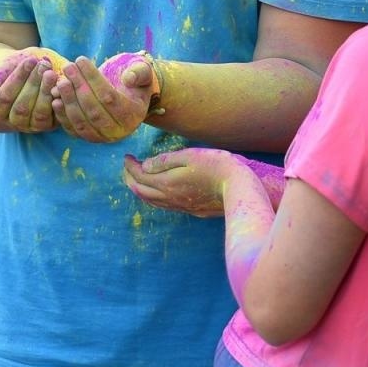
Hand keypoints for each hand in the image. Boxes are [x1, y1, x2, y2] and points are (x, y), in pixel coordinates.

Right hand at [0, 48, 66, 132]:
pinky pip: (54, 117)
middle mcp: (14, 121)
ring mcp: (32, 125)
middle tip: (44, 65)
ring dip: (46, 92)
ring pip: (38, 113)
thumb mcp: (6, 69)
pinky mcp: (50, 125)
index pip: (5, 96)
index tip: (30, 60)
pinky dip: (58, 101)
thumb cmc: (17, 68)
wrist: (32, 72)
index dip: (18, 78)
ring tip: (52, 73)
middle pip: (21, 106)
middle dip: (34, 84)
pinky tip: (62, 85)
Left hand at [51, 55, 152, 142]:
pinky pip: (73, 130)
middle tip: (67, 67)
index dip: (93, 78)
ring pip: (82, 122)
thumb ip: (139, 73)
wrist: (126, 99)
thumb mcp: (143, 73)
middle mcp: (118, 131)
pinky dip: (62, 116)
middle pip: (94, 111)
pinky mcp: (87, 138)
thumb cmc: (134, 82)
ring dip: (68, 101)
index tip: (81, 60)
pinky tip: (54, 100)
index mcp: (133, 115)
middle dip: (79, 88)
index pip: (109, 97)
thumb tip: (128, 78)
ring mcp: (102, 137)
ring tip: (60, 81)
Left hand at [122, 148, 242, 217]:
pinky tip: (157, 192)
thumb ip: (165, 160)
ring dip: (139, 189)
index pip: (139, 175)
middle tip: (127, 167)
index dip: (129, 165)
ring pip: (151, 201)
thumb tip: (145, 165)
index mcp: (167, 183)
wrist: (241, 190)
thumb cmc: (218, 167)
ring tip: (136, 179)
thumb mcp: (190, 156)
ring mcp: (181, 206)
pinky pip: (163, 206)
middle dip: (129, 178)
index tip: (126, 156)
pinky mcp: (192, 210)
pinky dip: (152, 197)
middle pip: (140, 190)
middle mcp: (170, 198)